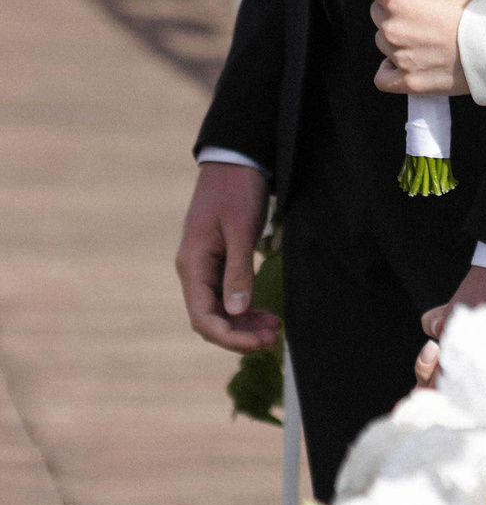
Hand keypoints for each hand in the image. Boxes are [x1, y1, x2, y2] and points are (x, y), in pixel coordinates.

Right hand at [176, 160, 278, 353]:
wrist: (234, 161)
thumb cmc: (237, 190)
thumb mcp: (241, 229)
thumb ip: (239, 270)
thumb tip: (237, 310)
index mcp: (193, 265)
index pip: (203, 317)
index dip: (229, 337)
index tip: (260, 343)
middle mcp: (194, 271)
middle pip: (210, 319)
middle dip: (240, 335)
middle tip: (274, 338)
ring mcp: (205, 267)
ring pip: (219, 310)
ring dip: (244, 324)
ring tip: (274, 329)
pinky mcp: (218, 262)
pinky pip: (226, 296)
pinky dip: (244, 308)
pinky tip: (265, 313)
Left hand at [358, 0, 479, 96]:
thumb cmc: (479, 13)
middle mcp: (392, 26)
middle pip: (376, 13)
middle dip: (392, 11)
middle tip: (419, 16)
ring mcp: (397, 55)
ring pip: (382, 42)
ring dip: (397, 39)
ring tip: (424, 42)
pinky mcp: (407, 80)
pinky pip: (383, 76)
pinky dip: (390, 70)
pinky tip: (406, 64)